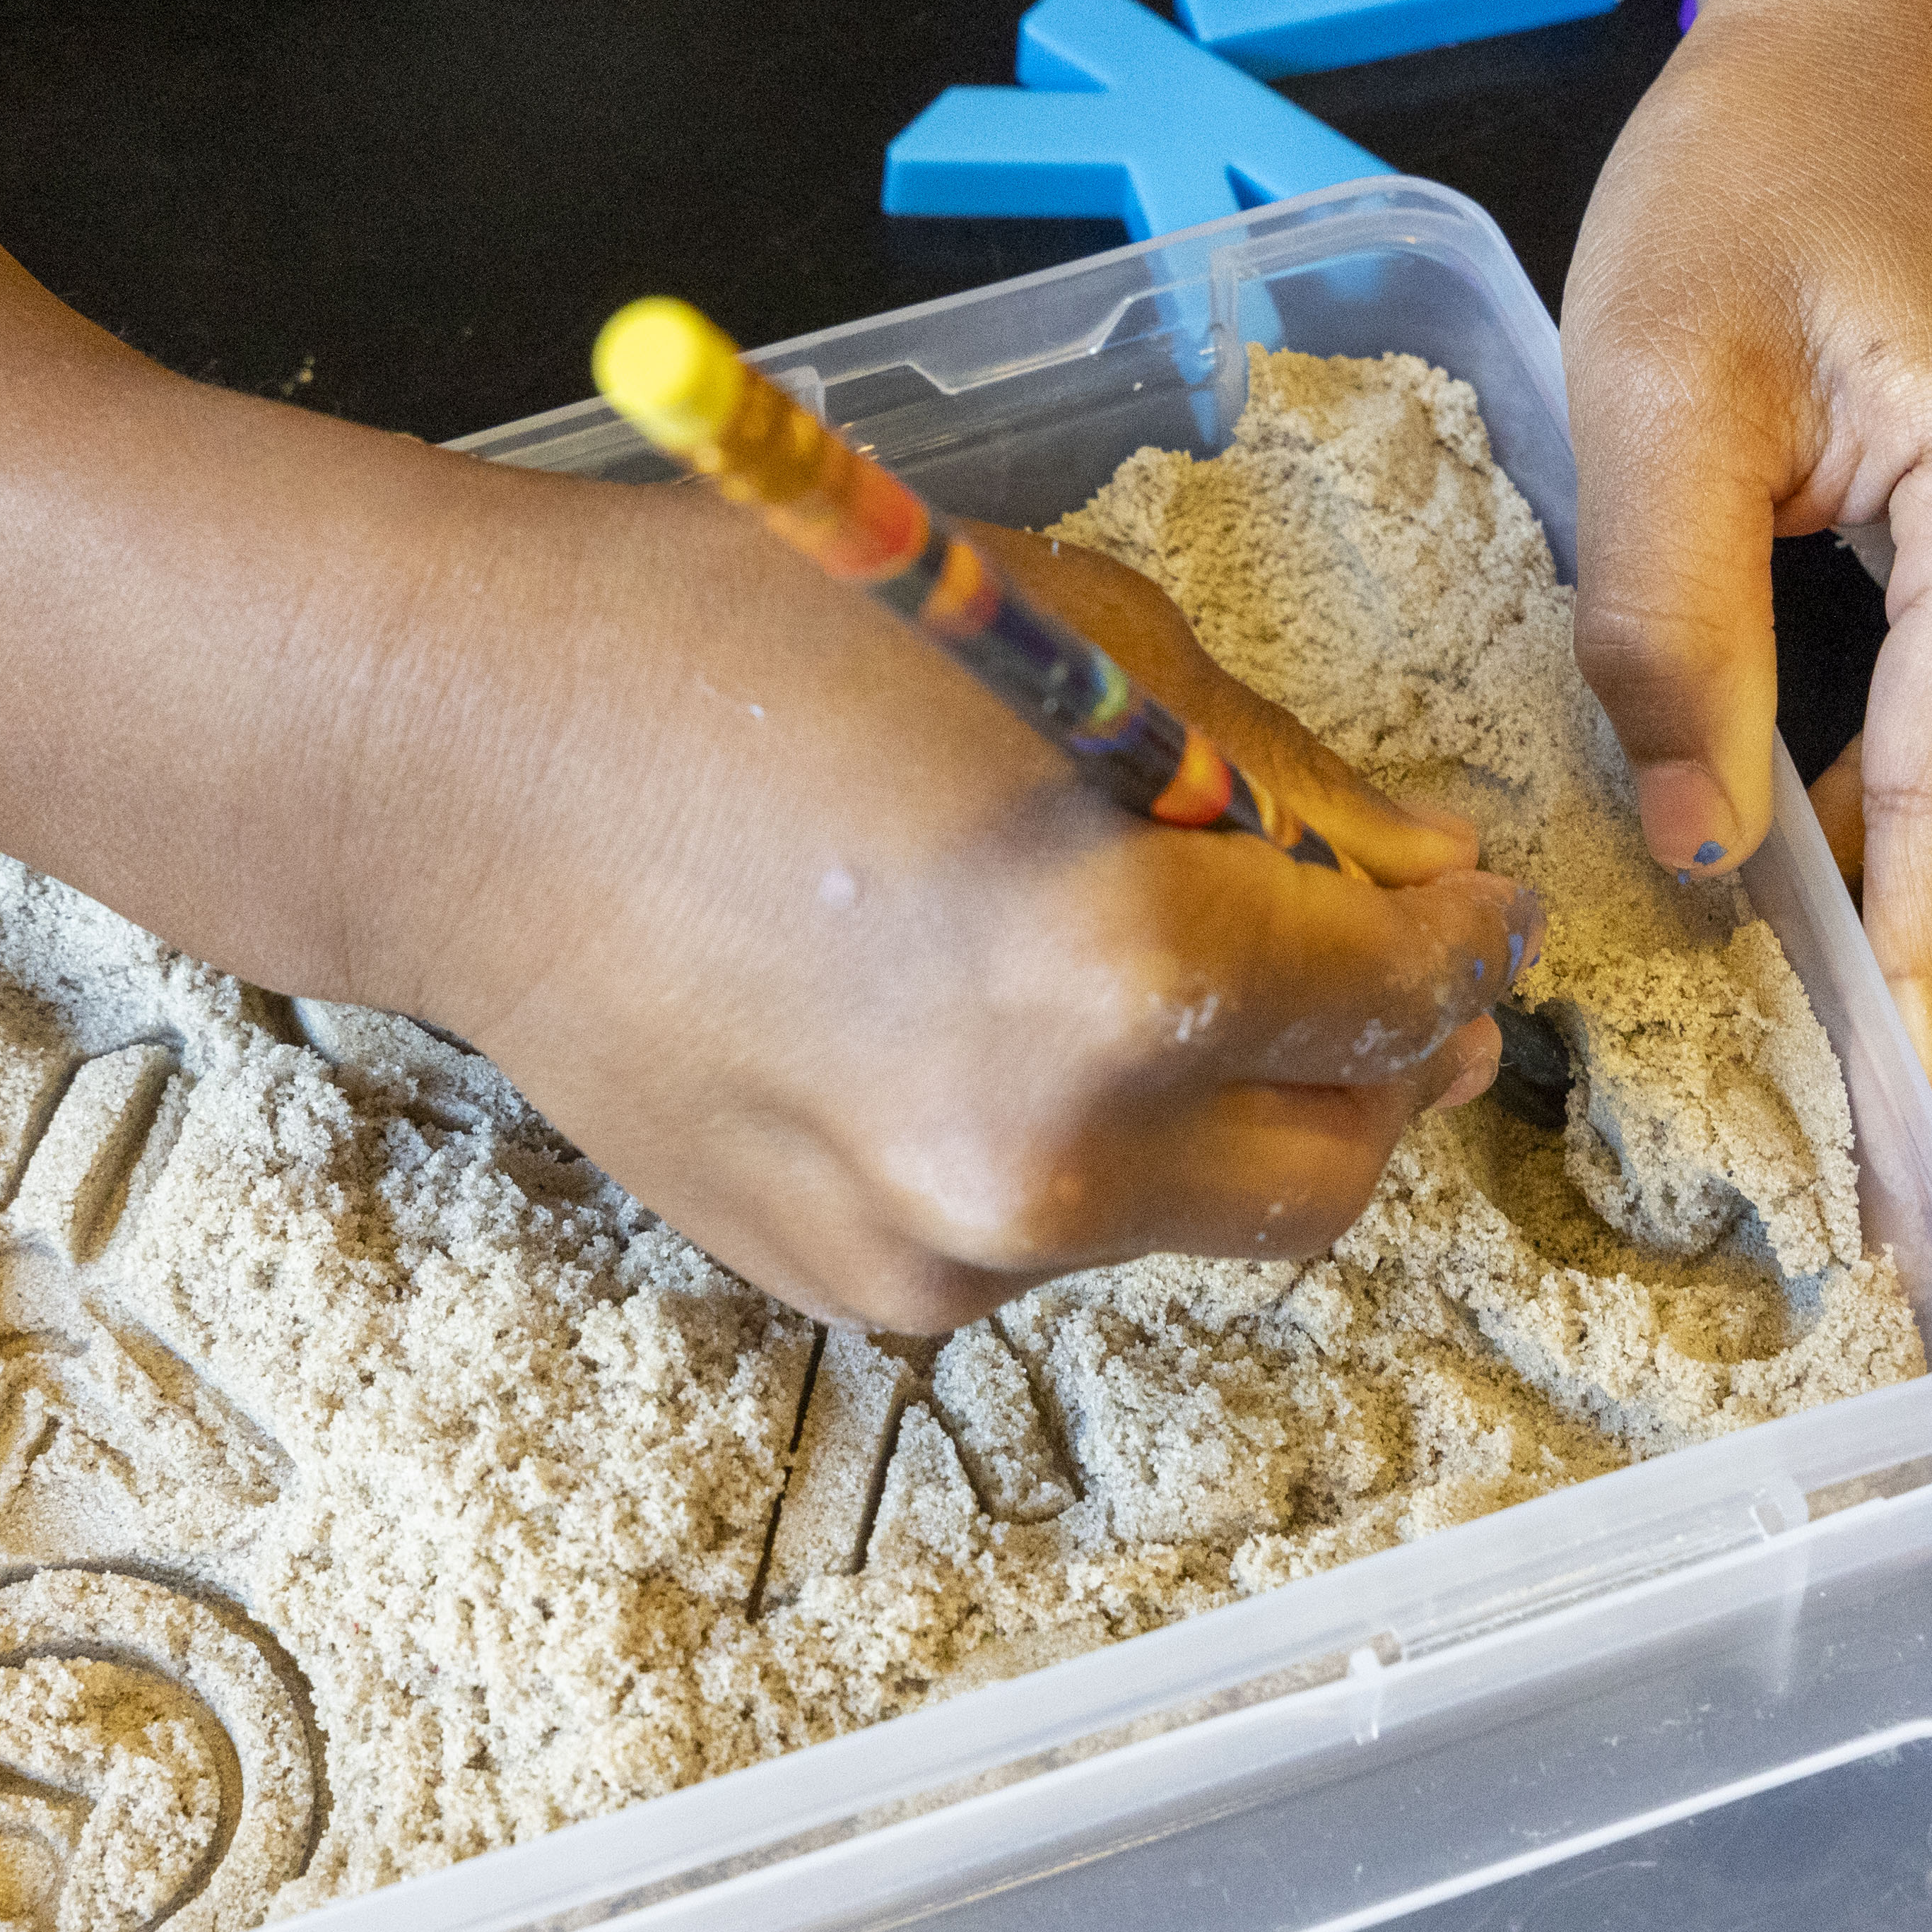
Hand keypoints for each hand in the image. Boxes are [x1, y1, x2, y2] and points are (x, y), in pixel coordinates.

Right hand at [353, 487, 1531, 1332]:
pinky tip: (988, 1029)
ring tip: (1147, 977)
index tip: (1466, 902)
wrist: (465, 776)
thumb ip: (1281, 778)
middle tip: (1378, 972)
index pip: (1390, 991)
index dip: (1456, 936)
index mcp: (1126, 977)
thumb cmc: (762, 648)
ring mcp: (945, 1252)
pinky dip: (1075, 1149)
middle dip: (1378, 1062)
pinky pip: (1043, 1239)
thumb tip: (1419, 871)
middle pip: (1330, 1163)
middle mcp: (1053, 1160)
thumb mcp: (1077, 638)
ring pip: (1190, 1214)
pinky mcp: (855, 1293)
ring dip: (1220, 1110)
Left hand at [1561, 0, 1931, 1156]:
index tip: (1902, 1189)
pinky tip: (1834, 857)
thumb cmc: (1766, 172)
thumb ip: (1671, 629)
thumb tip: (1693, 858)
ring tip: (1778, 997)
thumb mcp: (1657, 381)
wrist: (1900, 32)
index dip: (1924, 1016)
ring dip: (1906, 883)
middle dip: (1895, 967)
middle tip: (1773, 1123)